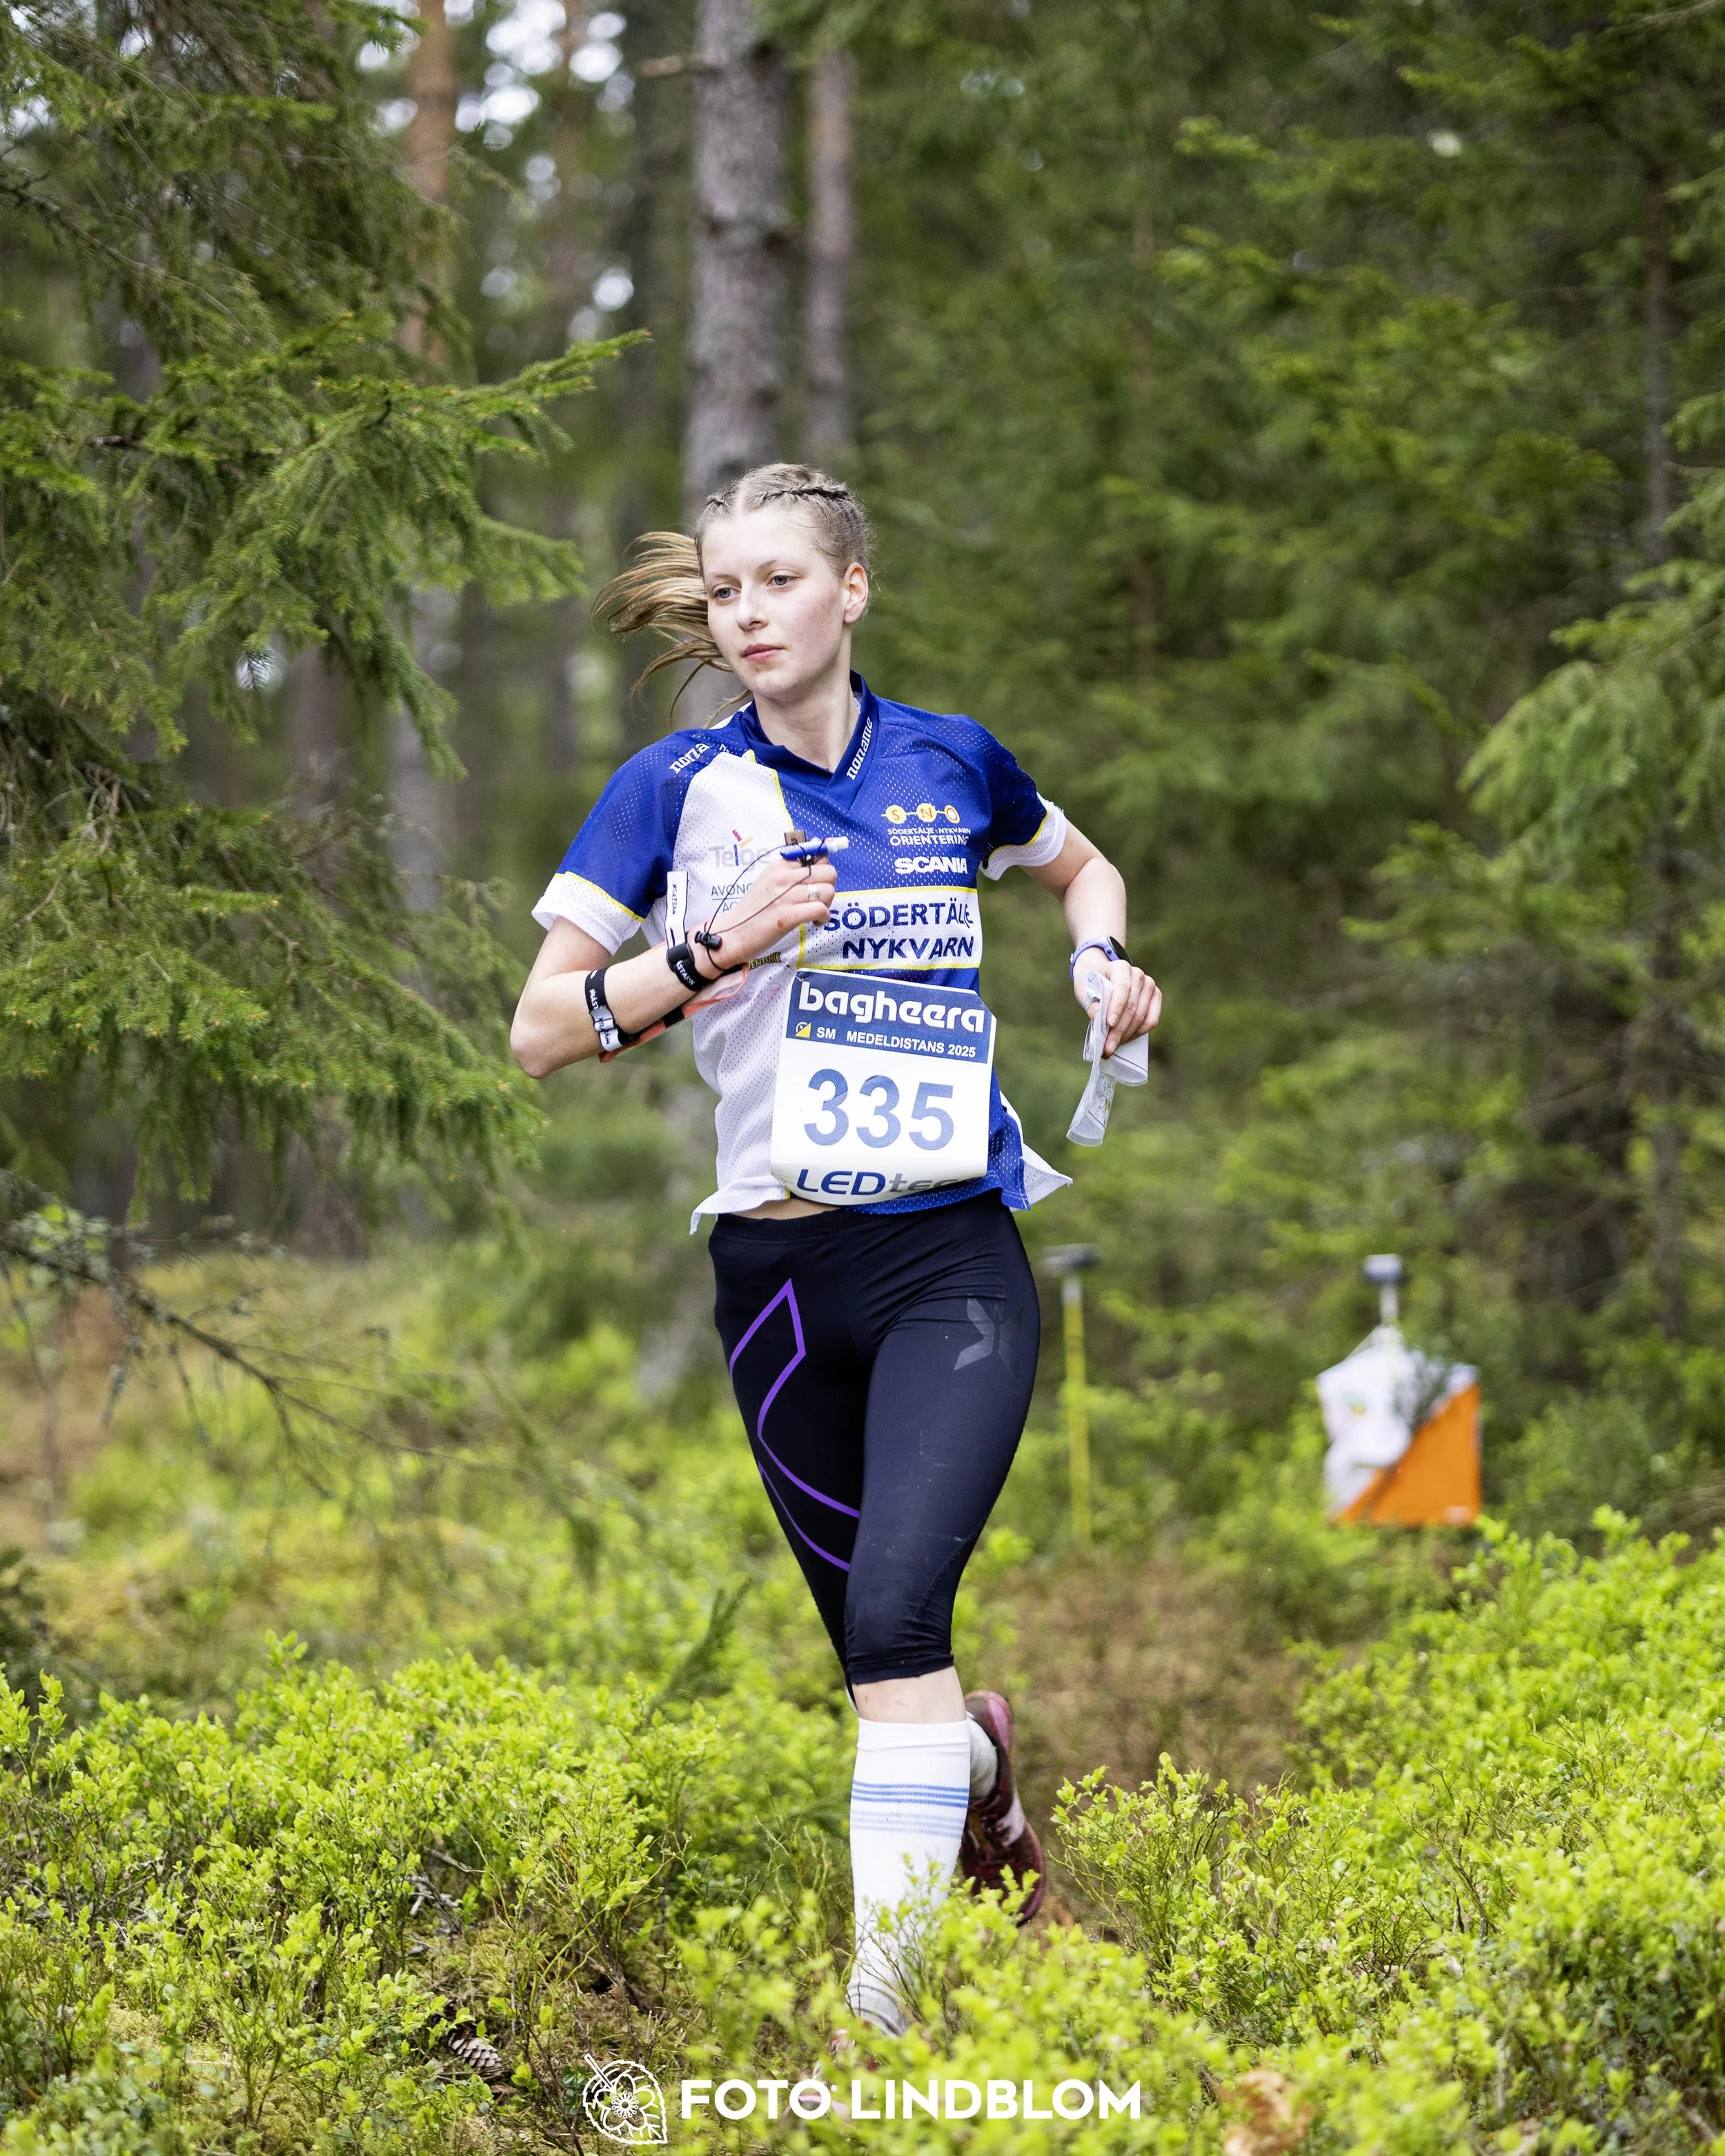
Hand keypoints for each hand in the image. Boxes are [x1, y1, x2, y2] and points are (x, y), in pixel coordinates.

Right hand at [698, 852, 837, 973]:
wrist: (733, 933)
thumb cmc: (754, 910)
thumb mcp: (770, 882)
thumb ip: (792, 872)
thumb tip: (821, 861)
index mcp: (779, 865)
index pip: (817, 857)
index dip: (824, 871)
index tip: (818, 884)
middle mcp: (783, 877)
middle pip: (828, 873)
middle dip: (829, 888)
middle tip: (819, 900)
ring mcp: (785, 896)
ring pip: (828, 891)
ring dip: (827, 904)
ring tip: (815, 913)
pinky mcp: (787, 916)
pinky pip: (820, 909)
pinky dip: (824, 917)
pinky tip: (815, 922)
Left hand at [1074, 955, 1160, 1057]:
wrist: (1101, 973)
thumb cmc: (1092, 982)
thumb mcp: (1084, 990)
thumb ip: (1092, 1003)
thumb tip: (1098, 1019)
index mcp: (1120, 968)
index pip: (1122, 988)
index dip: (1116, 1007)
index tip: (1108, 1024)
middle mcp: (1138, 975)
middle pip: (1132, 1006)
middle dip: (1119, 1030)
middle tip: (1107, 1048)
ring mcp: (1149, 986)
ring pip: (1142, 1016)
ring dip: (1127, 1035)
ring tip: (1112, 1047)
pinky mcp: (1155, 997)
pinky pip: (1151, 1020)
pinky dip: (1138, 1033)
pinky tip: (1125, 1040)